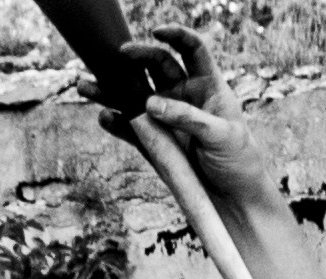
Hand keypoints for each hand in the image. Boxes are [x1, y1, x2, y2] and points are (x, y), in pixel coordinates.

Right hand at [106, 27, 270, 207]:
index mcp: (207, 85)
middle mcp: (183, 94)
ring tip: (87, 86)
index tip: (158, 31)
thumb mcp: (221, 136)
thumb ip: (188, 117)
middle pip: (156, 64)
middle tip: (119, 56)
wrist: (234, 198)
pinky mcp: (153, 139)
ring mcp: (165, 115)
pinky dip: (115, 122)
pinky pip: (129, 126)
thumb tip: (151, 103)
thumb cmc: (238, 161)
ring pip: (134, 93)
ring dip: (111, 88)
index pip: (191, 50)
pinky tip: (105, 118)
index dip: (176, 36)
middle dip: (137, 57)